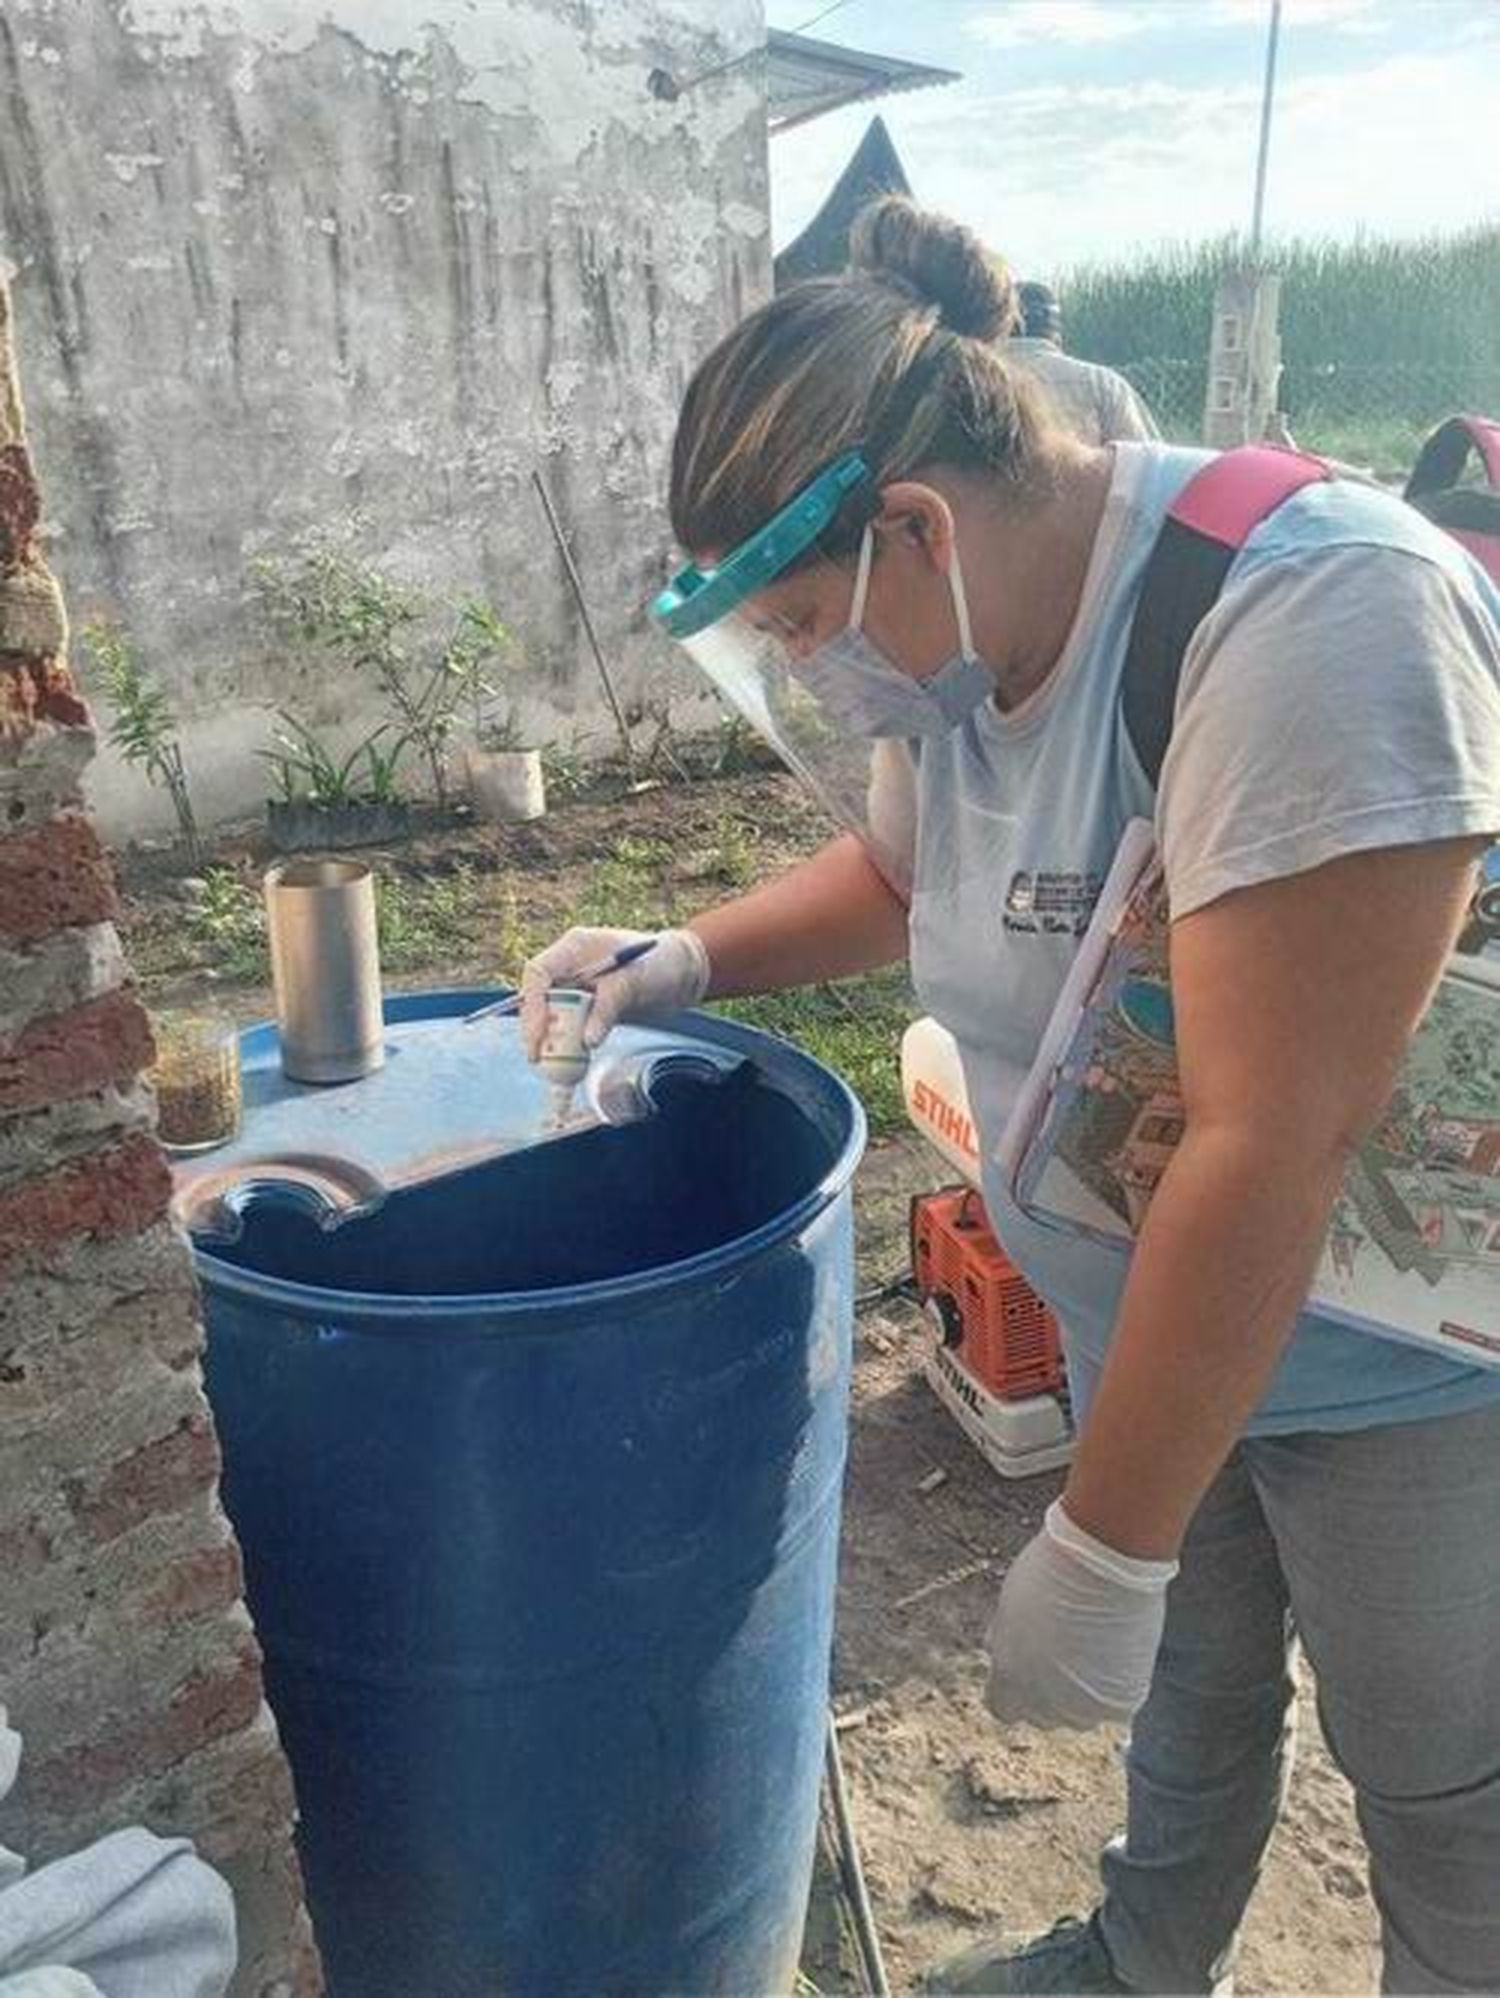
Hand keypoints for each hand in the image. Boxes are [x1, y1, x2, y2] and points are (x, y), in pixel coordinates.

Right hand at [519, 926, 710, 1058]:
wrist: (682, 972)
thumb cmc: (660, 963)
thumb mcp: (634, 982)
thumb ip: (608, 1009)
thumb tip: (587, 1041)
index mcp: (575, 948)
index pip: (538, 974)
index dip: (532, 1005)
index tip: (537, 1036)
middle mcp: (570, 967)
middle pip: (539, 998)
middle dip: (538, 1029)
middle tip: (541, 1058)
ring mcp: (577, 988)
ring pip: (552, 1016)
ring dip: (552, 1041)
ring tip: (557, 1067)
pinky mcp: (588, 1008)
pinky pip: (570, 1028)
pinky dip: (569, 1045)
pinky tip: (572, 1063)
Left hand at [983, 1500, 1176, 1730]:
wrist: (1102, 1563)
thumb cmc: (1053, 1571)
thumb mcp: (1010, 1608)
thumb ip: (1008, 1643)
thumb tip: (1006, 1652)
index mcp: (1007, 1679)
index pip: (1003, 1707)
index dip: (1016, 1689)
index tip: (1030, 1668)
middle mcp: (1041, 1703)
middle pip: (1043, 1715)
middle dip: (1050, 1691)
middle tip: (1068, 1651)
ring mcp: (1082, 1708)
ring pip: (1081, 1713)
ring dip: (1085, 1691)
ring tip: (1094, 1643)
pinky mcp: (1119, 1706)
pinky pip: (1115, 1705)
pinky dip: (1117, 1684)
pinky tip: (1117, 1648)